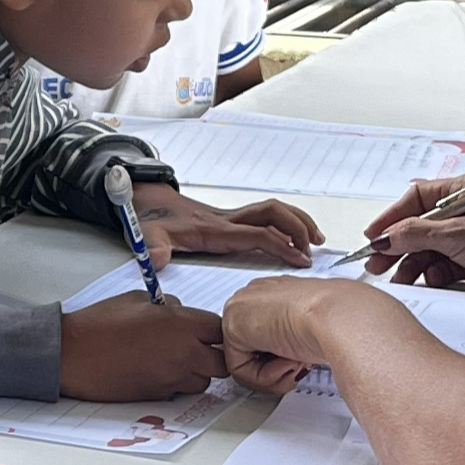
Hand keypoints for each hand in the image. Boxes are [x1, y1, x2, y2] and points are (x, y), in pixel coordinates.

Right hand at [60, 295, 226, 399]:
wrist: (72, 355)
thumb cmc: (99, 324)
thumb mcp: (137, 300)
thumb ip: (169, 307)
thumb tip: (182, 314)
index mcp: (180, 324)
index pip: (219, 330)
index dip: (214, 330)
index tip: (203, 330)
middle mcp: (183, 353)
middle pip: (221, 363)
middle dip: (213, 356)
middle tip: (197, 348)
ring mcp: (172, 378)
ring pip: (204, 382)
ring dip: (197, 373)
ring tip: (174, 361)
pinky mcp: (158, 396)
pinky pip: (180, 391)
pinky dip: (176, 384)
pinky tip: (156, 371)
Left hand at [133, 185, 320, 268]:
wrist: (148, 203)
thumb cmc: (152, 222)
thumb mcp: (147, 236)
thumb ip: (153, 248)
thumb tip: (157, 259)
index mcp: (214, 230)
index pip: (256, 234)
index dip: (280, 246)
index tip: (299, 260)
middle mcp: (228, 220)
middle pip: (273, 214)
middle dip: (298, 228)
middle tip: (312, 250)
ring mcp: (232, 217)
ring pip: (275, 211)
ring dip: (298, 222)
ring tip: (316, 240)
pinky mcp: (233, 219)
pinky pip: (268, 217)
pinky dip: (287, 222)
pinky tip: (296, 236)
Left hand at [216, 273, 356, 394]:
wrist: (338, 317)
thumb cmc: (338, 320)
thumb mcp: (314, 330)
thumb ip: (293, 339)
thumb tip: (289, 356)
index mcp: (276, 293)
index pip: (266, 335)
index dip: (285, 357)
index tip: (304, 357)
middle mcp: (256, 296)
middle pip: (253, 349)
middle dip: (277, 367)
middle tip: (301, 362)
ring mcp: (241, 308)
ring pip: (246, 362)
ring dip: (274, 373)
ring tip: (296, 361)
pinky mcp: (233, 327)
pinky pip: (240, 370)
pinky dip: (265, 377)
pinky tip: (287, 362)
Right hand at [358, 174, 464, 295]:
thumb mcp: (458, 234)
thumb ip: (416, 234)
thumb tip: (387, 236)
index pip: (416, 198)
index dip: (392, 217)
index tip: (374, 235)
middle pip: (418, 226)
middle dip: (398, 245)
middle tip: (378, 261)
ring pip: (428, 249)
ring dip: (412, 264)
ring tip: (400, 277)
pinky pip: (441, 266)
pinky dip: (431, 275)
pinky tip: (429, 281)